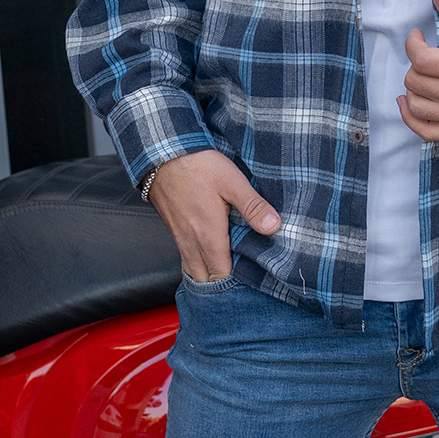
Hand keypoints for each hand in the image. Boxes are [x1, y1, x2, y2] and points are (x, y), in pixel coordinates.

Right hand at [146, 149, 280, 281]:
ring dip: (208, 274)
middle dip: (221, 284)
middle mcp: (191, 242)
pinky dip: (198, 262)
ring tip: (228, 268)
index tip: (252, 277)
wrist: (164, 153)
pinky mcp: (173, 229)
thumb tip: (274, 227)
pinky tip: (210, 252)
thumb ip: (252, 207)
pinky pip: (186, 257)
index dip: (236, 282)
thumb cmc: (199, 165)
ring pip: (193, 270)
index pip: (221, 277)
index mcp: (208, 235)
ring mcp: (179, 237)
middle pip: (205, 279)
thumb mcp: (232, 181)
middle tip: (242, 277)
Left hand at [397, 0, 438, 140]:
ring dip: (411, 89)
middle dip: (413, 64)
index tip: (417, 36)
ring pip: (419, 108)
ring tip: (420, 74)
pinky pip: (430, 133)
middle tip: (423, 53)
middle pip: (417, 83)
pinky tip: (409, 103)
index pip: (423, 61)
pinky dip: (413, 120)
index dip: (412, 44)